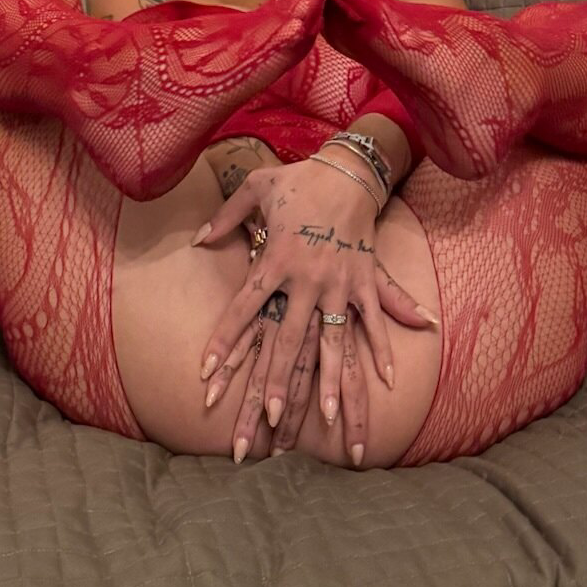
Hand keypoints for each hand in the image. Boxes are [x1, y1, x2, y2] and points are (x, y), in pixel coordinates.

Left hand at [190, 148, 433, 457]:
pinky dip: (384, 348)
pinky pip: (375, 319)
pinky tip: (387, 381)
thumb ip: (226, 216)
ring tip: (327, 418)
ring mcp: (340, 283)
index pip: (242, 306)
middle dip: (278, 379)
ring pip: (333, 341)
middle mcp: (307, 278)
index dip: (222, 339)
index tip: (204, 373)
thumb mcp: (257, 187)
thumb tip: (198, 239)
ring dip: (329, 380)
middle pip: (287, 338)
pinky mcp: (365, 280)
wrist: (350, 168)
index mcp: (276, 258)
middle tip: (269, 416)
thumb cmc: (301, 179)